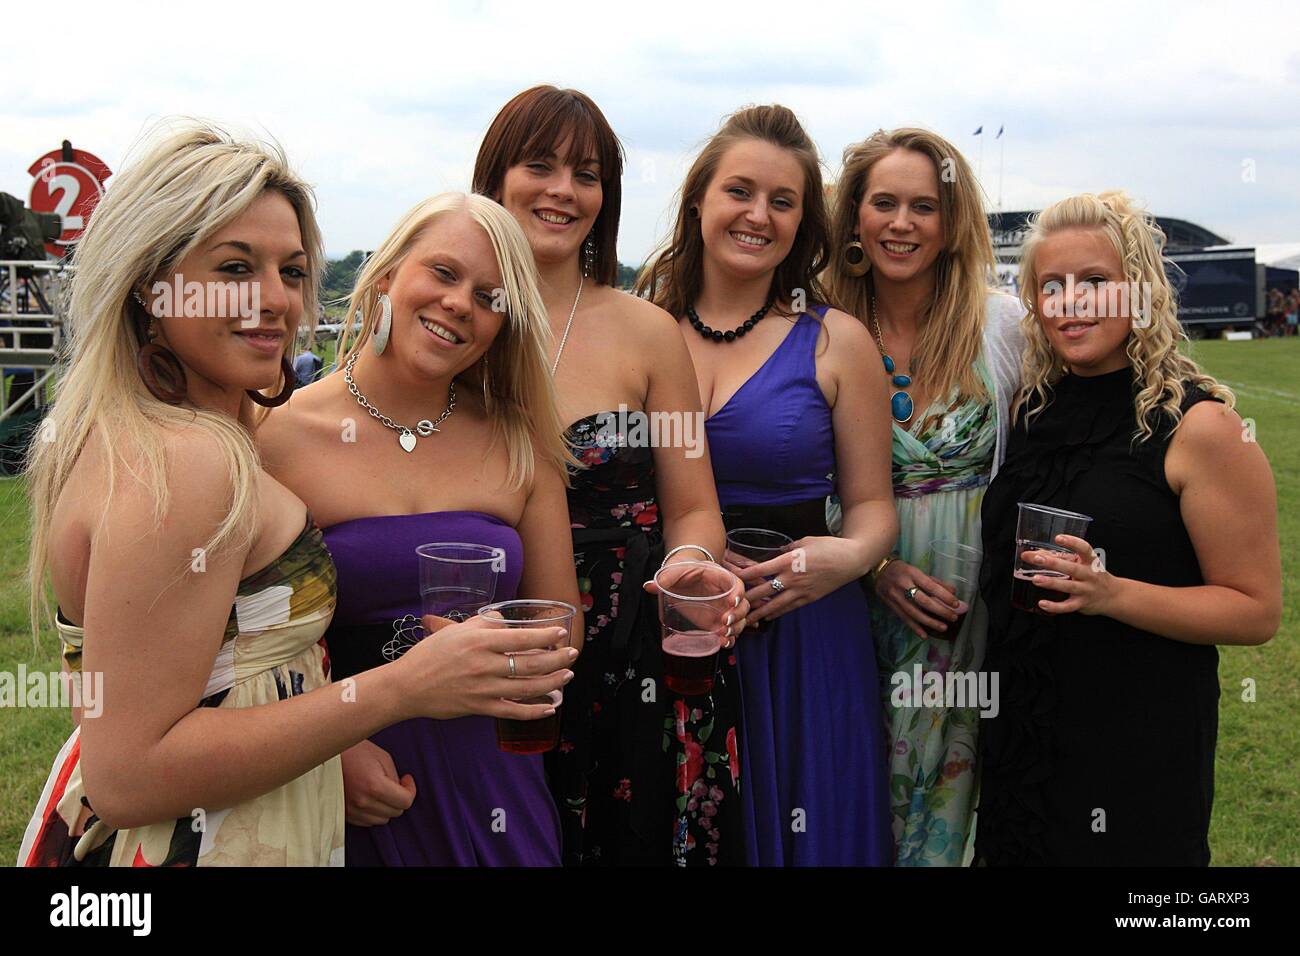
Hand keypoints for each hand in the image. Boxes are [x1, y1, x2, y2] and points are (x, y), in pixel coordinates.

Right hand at [340, 739, 415, 826]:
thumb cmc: (355, 750)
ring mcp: (351, 810)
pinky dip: (372, 812)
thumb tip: (400, 791)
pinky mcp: (344, 814)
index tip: (407, 780)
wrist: (326, 753)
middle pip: (395, 812)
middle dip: (400, 798)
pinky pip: (366, 821)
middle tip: (395, 783)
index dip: (411, 790)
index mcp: (374, 785)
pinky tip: (369, 796)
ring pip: (381, 819)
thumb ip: (395, 778)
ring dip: (386, 807)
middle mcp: (362, 802)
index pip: (405, 802)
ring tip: (380, 789)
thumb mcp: (382, 757)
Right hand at [390, 613, 576, 720]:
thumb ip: (483, 623)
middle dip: (557, 659)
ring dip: (552, 682)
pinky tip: (549, 707)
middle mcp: (484, 665)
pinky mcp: (480, 708)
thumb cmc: (429, 655)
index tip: (560, 633)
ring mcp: (483, 689)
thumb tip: (504, 617)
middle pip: (530, 664)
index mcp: (479, 642)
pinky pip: (513, 711)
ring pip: (527, 688)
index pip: (521, 638)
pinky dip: (533, 711)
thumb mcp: (454, 630)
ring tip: (567, 675)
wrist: (407, 686)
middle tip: (572, 654)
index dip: (545, 637)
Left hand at [644, 561, 748, 646]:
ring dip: (736, 629)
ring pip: (739, 621)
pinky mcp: (716, 621)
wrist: (681, 575)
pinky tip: (722, 644)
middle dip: (737, 616)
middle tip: (724, 622)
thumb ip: (665, 578)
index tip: (732, 602)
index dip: (738, 594)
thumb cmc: (682, 570)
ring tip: (724, 636)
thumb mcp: (675, 570)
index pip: (737, 585)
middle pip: (743, 606)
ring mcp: (722, 609)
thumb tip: (649, 586)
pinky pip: (729, 632)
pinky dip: (729, 639)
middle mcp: (725, 595)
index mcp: (719, 578)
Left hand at [729, 536, 862, 625]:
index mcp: (789, 561)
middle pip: (764, 590)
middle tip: (732, 605)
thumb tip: (776, 551)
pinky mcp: (810, 598)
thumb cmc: (828, 546)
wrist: (851, 559)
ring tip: (746, 620)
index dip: (744, 575)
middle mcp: (792, 578)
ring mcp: (801, 590)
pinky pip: (789, 607)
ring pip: (775, 604)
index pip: (760, 570)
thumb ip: (788, 548)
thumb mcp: (804, 541)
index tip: (731, 579)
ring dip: (759, 612)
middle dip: (747, 598)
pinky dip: (777, 612)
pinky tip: (768, 617)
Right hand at [874, 558, 962, 638]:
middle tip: (953, 617)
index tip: (956, 604)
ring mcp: (895, 597)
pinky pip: (904, 618)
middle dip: (940, 611)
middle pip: (923, 601)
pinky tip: (924, 635)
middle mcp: (903, 585)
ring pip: (914, 613)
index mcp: (912, 573)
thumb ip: (935, 581)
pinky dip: (915, 628)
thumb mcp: (918, 570)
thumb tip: (953, 591)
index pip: (930, 586)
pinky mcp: (891, 605)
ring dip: (930, 622)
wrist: (877, 571)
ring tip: (943, 627)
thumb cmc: (902, 570)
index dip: (944, 596)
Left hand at [1023, 534, 1117, 615]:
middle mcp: (1090, 575)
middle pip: (1072, 568)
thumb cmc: (1093, 576)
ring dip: (1051, 583)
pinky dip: (1055, 606)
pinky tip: (1042, 603)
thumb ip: (1060, 558)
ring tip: (1036, 579)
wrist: (1114, 596)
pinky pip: (1068, 606)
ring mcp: (1086, 590)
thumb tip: (1034, 554)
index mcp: (1091, 561)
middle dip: (1054, 563)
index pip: (1084, 549)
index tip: (1058, 538)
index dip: (1072, 542)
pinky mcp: (1082, 604)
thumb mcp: (1083, 564)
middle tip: (1037, 558)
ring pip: (1069, 587)